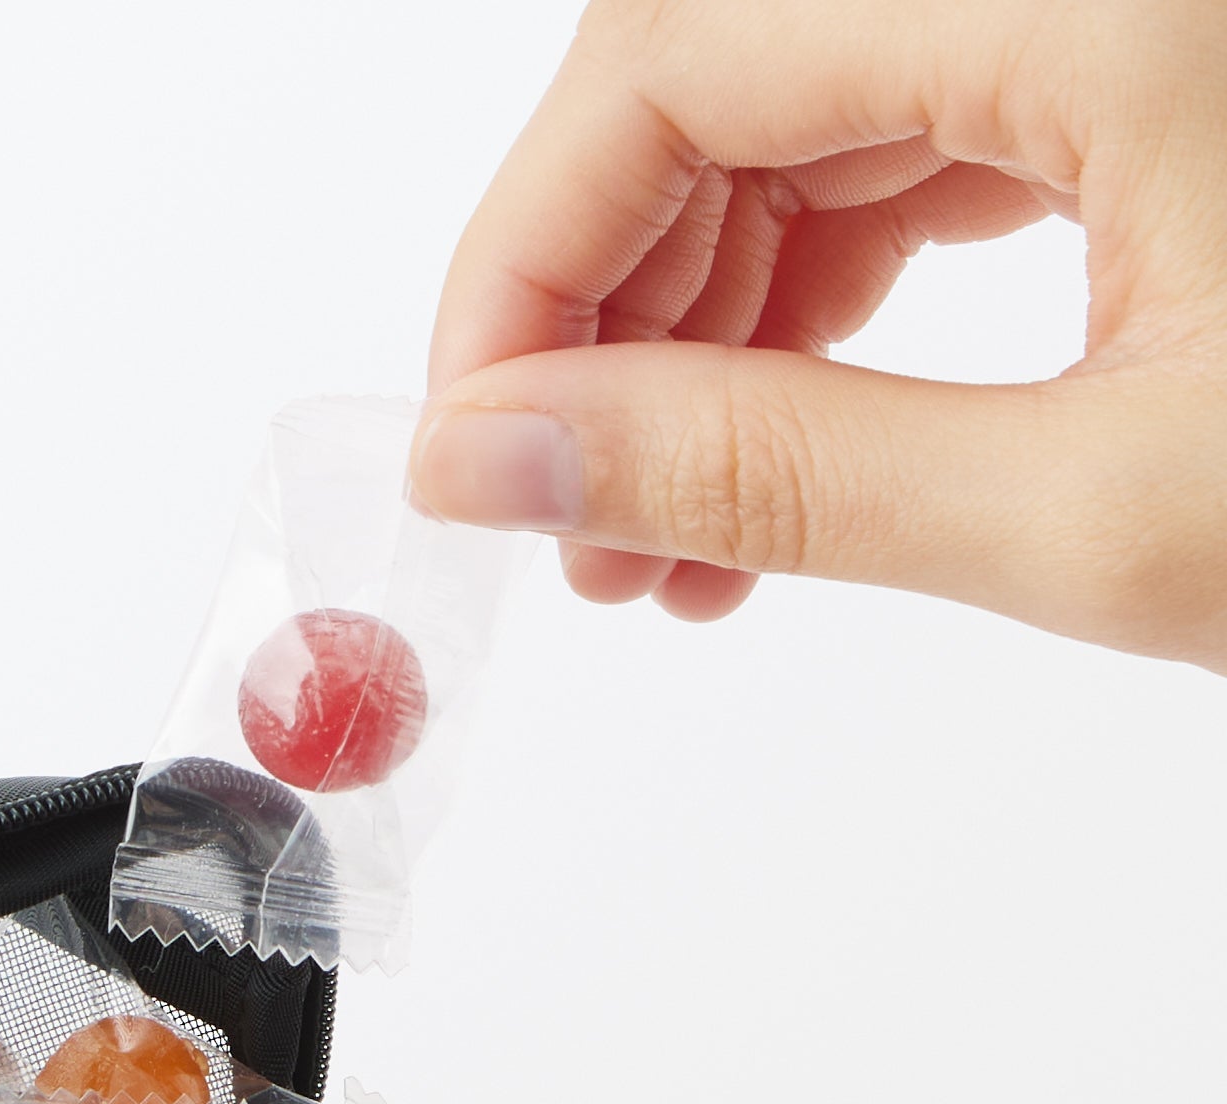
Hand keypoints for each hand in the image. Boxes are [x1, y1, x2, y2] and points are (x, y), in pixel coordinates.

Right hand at [408, 0, 1226, 668]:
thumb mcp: (1098, 513)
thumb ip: (776, 475)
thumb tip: (499, 462)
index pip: (674, 56)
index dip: (524, 258)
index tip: (469, 442)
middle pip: (716, 72)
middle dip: (604, 310)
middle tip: (567, 519)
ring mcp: (1120, 15)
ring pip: (798, 119)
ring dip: (700, 328)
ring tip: (672, 538)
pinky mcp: (1146, 70)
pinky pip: (908, 147)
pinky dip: (814, 304)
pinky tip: (783, 455)